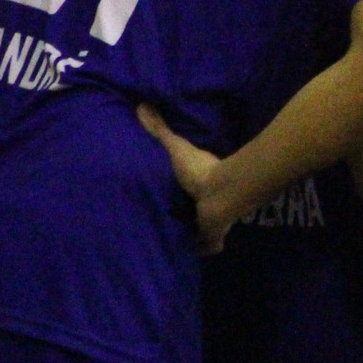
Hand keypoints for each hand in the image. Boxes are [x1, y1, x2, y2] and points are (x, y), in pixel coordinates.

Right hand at [136, 104, 242, 253]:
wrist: (219, 194)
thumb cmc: (199, 171)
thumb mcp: (175, 148)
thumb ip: (160, 130)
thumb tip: (142, 105)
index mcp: (197, 183)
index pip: (183, 188)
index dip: (174, 190)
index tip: (163, 192)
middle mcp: (204, 203)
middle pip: (190, 210)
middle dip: (180, 214)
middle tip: (160, 218)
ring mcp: (209, 222)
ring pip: (197, 231)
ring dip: (188, 234)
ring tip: (165, 240)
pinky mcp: (211, 239)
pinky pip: (205, 248)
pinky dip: (200, 251)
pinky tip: (183, 258)